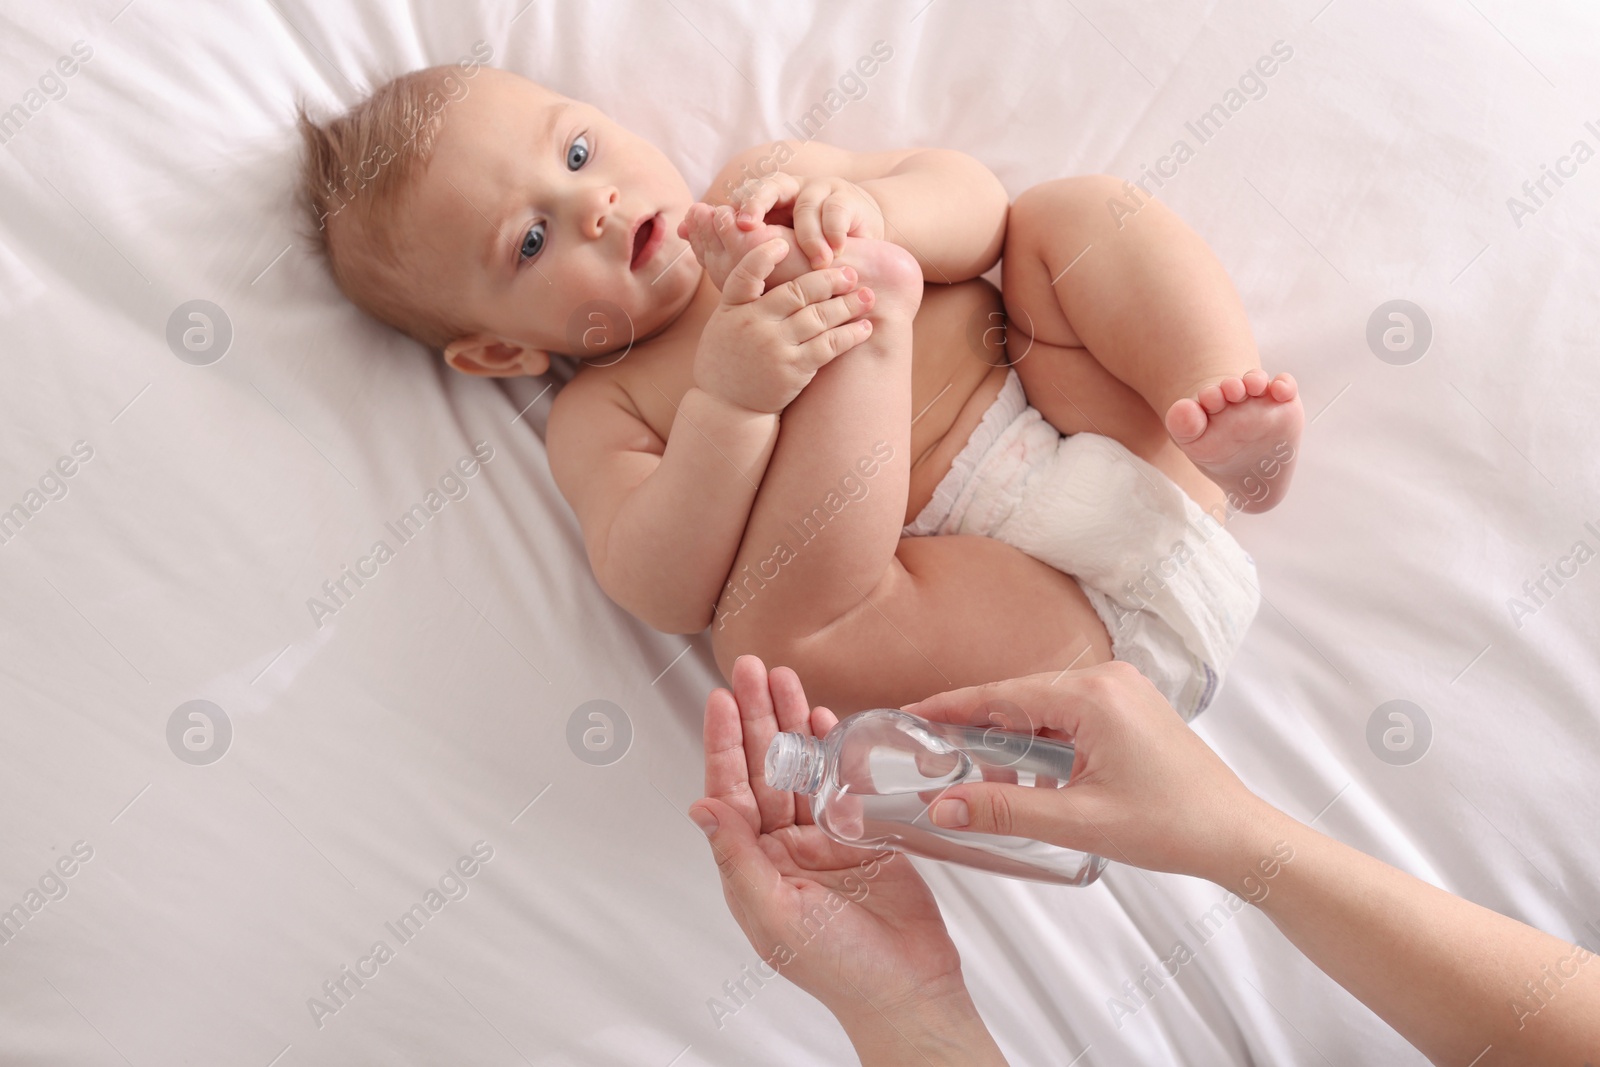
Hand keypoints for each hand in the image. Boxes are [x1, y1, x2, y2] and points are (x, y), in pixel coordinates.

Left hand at [689, 656, 975, 1028]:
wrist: (908, 988)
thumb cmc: (839, 968)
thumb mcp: (774, 914)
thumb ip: (737, 858)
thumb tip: (700, 808)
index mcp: (753, 865)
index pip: (730, 791)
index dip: (725, 744)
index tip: (721, 700)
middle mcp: (783, 846)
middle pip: (763, 767)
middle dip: (756, 716)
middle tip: (751, 668)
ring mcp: (823, 838)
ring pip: (800, 767)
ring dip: (791, 723)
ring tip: (784, 677)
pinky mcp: (863, 834)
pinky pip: (841, 781)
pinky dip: (833, 749)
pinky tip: (823, 718)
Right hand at [693, 240, 874, 414]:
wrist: (727, 408)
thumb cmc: (728, 360)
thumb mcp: (724, 324)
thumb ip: (745, 299)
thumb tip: (772, 266)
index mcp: (732, 308)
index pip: (746, 274)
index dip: (764, 256)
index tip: (785, 244)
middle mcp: (752, 324)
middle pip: (796, 292)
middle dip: (828, 279)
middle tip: (851, 273)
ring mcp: (774, 347)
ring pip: (818, 317)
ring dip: (847, 305)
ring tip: (867, 296)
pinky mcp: (792, 370)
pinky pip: (828, 346)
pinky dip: (850, 335)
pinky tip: (865, 328)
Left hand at [729, 172, 885, 268]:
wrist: (857, 249)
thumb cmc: (807, 252)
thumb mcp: (768, 247)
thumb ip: (730, 240)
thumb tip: (683, 231)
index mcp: (768, 199)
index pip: (743, 195)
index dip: (731, 208)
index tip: (719, 224)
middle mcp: (791, 189)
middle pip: (769, 185)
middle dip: (755, 203)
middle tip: (747, 227)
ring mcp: (820, 190)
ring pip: (806, 203)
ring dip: (808, 235)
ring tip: (814, 262)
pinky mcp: (848, 199)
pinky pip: (836, 210)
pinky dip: (834, 232)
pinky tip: (835, 251)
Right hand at [904, 661, 1271, 883]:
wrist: (1238, 836)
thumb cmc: (1174, 825)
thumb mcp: (1080, 822)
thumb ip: (1005, 810)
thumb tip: (945, 806)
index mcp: (1095, 695)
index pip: (1002, 695)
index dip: (951, 708)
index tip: (910, 716)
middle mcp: (1108, 680)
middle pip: (1019, 699)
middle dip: (976, 730)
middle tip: (934, 757)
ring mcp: (1122, 693)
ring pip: (1042, 711)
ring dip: (1012, 745)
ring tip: (985, 785)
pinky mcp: (1129, 711)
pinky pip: (1068, 720)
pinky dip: (1042, 748)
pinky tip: (1030, 783)